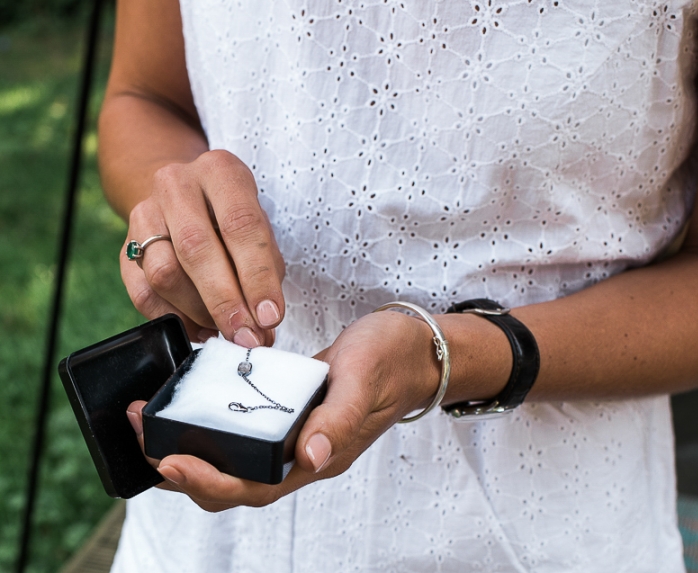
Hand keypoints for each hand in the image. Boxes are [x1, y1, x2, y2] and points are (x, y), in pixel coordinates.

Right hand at [120, 150, 284, 345]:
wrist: (184, 197)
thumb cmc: (233, 219)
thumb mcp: (260, 230)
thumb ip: (265, 273)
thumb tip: (264, 327)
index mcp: (220, 172)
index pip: (241, 225)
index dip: (257, 277)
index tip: (270, 317)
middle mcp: (177, 185)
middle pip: (197, 248)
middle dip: (225, 301)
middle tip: (246, 336)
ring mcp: (145, 213)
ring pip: (165, 273)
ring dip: (200, 311)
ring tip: (227, 329)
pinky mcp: (124, 246)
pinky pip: (143, 292)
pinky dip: (175, 318)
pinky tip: (201, 328)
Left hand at [126, 309, 441, 510]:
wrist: (417, 348)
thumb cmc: (394, 360)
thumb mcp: (364, 381)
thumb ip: (339, 420)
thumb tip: (310, 458)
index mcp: (320, 455)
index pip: (255, 486)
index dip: (209, 481)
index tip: (169, 461)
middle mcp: (304, 454)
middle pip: (236, 485)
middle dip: (185, 473)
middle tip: (144, 442)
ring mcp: (298, 436)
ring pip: (237, 463)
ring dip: (193, 453)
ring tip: (154, 430)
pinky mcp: (293, 414)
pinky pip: (246, 434)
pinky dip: (213, 429)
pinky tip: (193, 409)